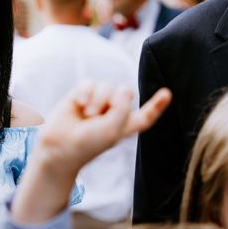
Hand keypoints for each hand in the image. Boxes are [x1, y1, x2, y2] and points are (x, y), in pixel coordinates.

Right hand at [11, 82, 170, 223]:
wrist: (60, 146)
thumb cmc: (88, 143)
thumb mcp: (114, 128)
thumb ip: (123, 106)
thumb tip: (120, 88)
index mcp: (125, 125)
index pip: (144, 115)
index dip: (156, 105)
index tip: (167, 93)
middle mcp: (113, 112)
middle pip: (124, 93)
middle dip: (113, 102)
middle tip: (96, 119)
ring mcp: (96, 102)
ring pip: (106, 86)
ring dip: (96, 100)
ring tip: (86, 115)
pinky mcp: (80, 94)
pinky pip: (88, 82)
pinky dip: (84, 92)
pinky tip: (78, 104)